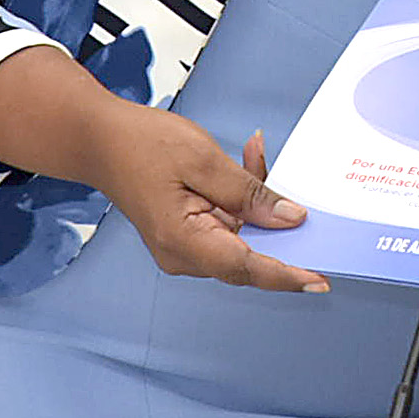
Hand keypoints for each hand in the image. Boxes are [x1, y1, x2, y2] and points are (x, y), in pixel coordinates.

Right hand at [67, 110, 329, 295]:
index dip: (287, 274)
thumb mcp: (202, 159)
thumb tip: (290, 219)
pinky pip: (226, 223)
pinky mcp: (186, 234)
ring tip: (253, 153)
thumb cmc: (140, 144)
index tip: (320, 278)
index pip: (246, 268)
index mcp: (183, 242)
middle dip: (276, 223)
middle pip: (247, 254)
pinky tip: (244, 160)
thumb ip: (249, 193)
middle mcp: (183, 255)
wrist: (98, 139)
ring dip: (255, 201)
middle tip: (302, 198)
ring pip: (240, 235)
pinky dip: (240, 198)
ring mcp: (183, 247)